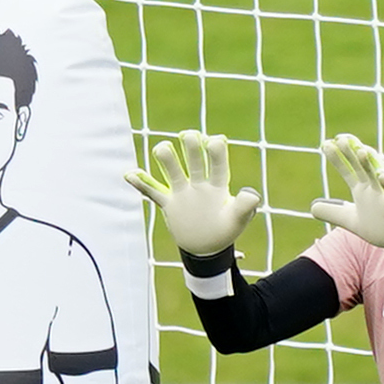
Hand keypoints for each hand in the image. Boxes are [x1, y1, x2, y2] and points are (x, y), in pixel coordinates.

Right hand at [126, 130, 261, 256]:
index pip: (218, 164)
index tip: (214, 140)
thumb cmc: (225, 231)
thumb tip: (252, 194)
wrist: (206, 247)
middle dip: (192, 146)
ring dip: (167, 159)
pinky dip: (142, 184)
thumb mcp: (238, 220)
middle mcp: (200, 184)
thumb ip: (245, 207)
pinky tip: (130, 174)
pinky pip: (153, 192)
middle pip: (195, 160)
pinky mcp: (169, 204)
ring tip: (162, 148)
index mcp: (218, 185)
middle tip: (188, 135)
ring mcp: (183, 192)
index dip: (217, 151)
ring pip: (173, 171)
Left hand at [309, 134, 383, 251]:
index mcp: (361, 188)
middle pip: (361, 166)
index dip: (337, 158)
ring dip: (371, 163)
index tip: (326, 144)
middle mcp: (372, 186)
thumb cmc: (378, 226)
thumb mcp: (350, 220)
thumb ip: (332, 212)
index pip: (347, 169)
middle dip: (352, 152)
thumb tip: (312, 207)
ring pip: (378, 175)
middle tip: (341, 138)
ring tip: (362, 150)